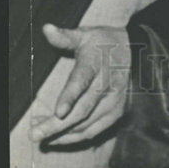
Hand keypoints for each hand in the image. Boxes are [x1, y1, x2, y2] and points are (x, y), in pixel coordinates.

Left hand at [30, 23, 130, 145]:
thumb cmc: (101, 41)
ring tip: (41, 137)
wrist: (132, 49)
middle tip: (35, 134)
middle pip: (82, 109)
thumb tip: (46, 28)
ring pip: (87, 124)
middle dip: (57, 125)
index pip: (83, 80)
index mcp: (97, 62)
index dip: (71, 96)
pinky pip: (95, 131)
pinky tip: (59, 139)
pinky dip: (76, 138)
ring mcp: (114, 99)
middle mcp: (109, 83)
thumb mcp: (84, 34)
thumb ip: (64, 36)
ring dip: (63, 133)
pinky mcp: (117, 111)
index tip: (58, 112)